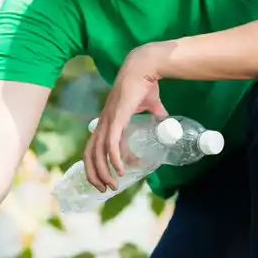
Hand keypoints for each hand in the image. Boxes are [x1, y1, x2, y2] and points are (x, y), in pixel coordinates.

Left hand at [85, 45, 168, 191]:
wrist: (144, 68)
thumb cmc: (144, 84)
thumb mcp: (150, 106)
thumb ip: (157, 116)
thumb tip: (167, 123)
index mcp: (106, 121)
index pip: (92, 147)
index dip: (95, 165)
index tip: (106, 179)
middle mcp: (103, 123)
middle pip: (90, 154)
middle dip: (95, 174)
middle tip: (105, 190)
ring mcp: (108, 121)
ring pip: (98, 153)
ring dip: (104, 172)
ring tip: (113, 185)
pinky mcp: (116, 118)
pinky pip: (111, 143)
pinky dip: (114, 158)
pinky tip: (120, 169)